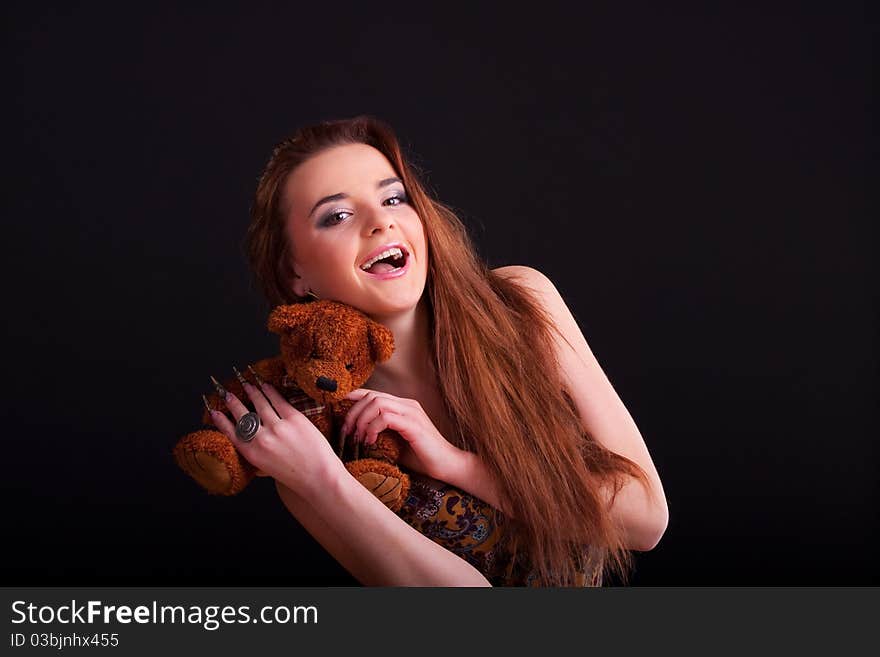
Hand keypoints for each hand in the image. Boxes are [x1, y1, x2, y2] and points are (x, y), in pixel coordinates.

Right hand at [208, 379, 345, 497]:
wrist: (319, 478)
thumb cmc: (297, 477)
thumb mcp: (268, 469)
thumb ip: (258, 455)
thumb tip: (252, 442)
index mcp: (252, 454)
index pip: (231, 433)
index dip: (221, 421)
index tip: (214, 412)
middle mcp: (262, 439)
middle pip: (242, 415)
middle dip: (233, 402)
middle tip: (227, 394)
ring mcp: (278, 428)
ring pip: (260, 404)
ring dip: (252, 392)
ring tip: (247, 384)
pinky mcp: (294, 419)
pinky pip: (278, 401)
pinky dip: (270, 391)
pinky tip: (265, 385)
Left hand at [340, 388, 464, 481]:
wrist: (447, 466)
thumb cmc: (422, 457)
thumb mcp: (394, 443)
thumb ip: (380, 434)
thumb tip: (354, 436)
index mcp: (402, 406)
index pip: (373, 394)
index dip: (353, 397)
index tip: (337, 408)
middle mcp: (406, 405)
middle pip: (371, 396)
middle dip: (353, 412)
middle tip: (347, 431)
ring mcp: (411, 413)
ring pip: (376, 403)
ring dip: (361, 420)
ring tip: (357, 437)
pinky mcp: (414, 425)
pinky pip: (386, 417)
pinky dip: (373, 428)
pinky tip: (370, 441)